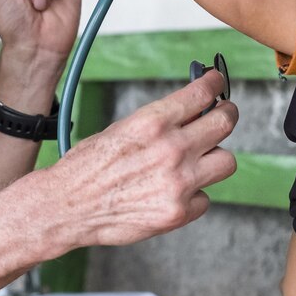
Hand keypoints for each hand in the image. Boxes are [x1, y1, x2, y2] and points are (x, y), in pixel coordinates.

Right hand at [46, 70, 237, 246]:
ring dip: (214, 158)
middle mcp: (172, 149)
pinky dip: (193, 195)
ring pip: (226, 161)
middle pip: (225, 123)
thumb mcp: (122, 128)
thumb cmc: (87, 167)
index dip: (215, 84)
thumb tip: (189, 110)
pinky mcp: (178, 212)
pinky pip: (205, 198)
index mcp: (153, 122)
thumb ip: (159, 121)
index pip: (203, 93)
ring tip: (199, 160)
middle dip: (227, 115)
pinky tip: (174, 192)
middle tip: (224, 114)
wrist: (68, 205)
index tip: (218, 82)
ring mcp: (179, 182)